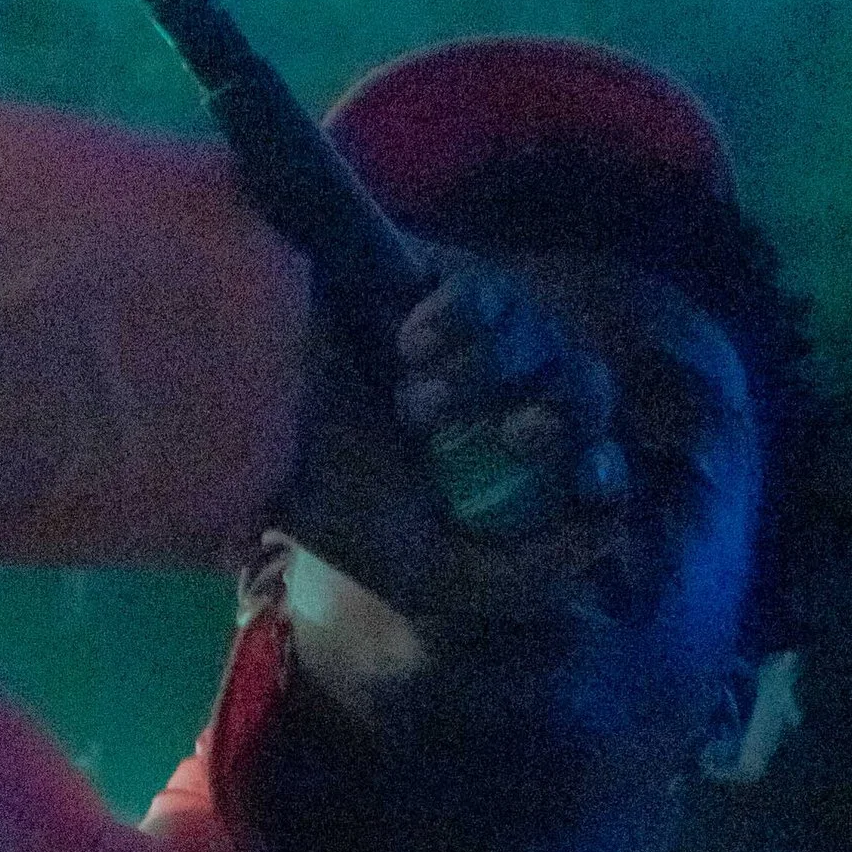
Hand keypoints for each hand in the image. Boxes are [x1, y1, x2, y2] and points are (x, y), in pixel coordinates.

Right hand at [277, 256, 627, 624]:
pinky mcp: (434, 277)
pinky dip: (464, 318)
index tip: (583, 485)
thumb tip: (612, 530)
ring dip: (490, 376)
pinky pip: (491, 288)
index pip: (588, 460)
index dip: (600, 470)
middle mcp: (493, 400)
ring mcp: (469, 337)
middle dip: (556, 420)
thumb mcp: (430, 572)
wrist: (239, 428)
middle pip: (583, 389)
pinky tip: (409, 344)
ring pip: (545, 339)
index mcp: (498, 472)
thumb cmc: (328, 500)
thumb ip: (525, 575)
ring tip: (412, 401)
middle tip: (506, 437)